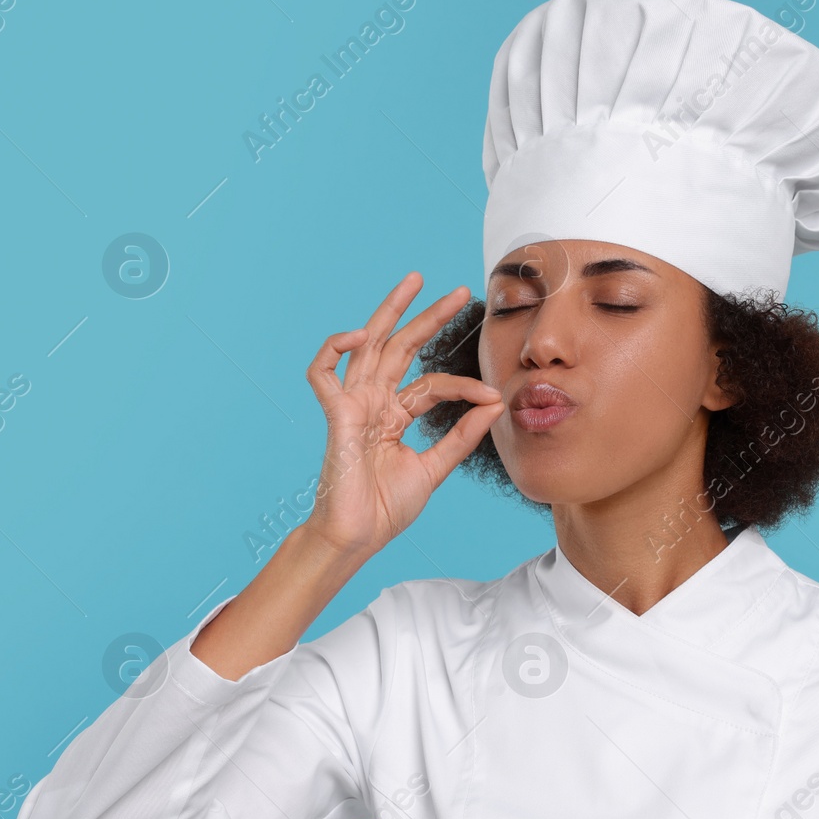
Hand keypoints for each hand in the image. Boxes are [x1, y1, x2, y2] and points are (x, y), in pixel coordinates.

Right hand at [301, 272, 504, 559]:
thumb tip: (494, 403)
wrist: (358, 537)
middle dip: (427, 316)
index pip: (431, 384)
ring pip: (368, 345)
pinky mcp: (336, 415)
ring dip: (390, 311)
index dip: (463, 385)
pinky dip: (333, 349)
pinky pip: (323, 373)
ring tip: (415, 281)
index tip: (492, 394)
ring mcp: (353, 405)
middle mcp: (374, 403)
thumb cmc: (386, 508)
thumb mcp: (434, 467)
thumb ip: (461, 435)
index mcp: (394, 416)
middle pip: (401, 347)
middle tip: (459, 291)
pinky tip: (356, 335)